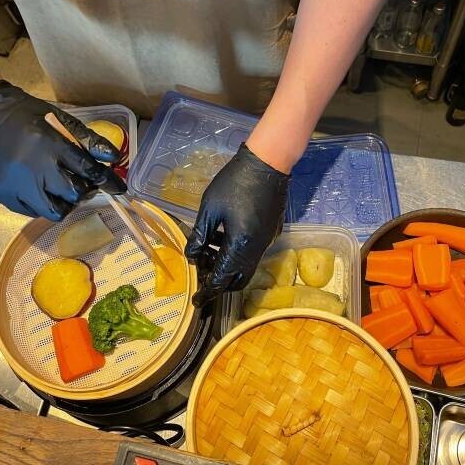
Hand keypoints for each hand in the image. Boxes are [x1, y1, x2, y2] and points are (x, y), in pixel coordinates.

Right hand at [0, 80, 125, 219]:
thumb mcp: (60, 119)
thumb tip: (112, 158)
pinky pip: (32, 212)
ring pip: (53, 211)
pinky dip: (43, 204)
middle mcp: (32, 168)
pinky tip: (42, 189)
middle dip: (83, 190)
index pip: (88, 170)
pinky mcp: (1, 195)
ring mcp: (14, 185)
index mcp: (49, 145)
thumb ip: (87, 139)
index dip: (107, 181)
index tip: (119, 188)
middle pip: (73, 195)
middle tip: (81, 182)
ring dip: (64, 203)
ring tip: (62, 189)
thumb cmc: (27, 115)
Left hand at [185, 144, 289, 306]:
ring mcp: (267, 242)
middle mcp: (257, 249)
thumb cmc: (235, 182)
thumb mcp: (209, 208)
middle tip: (202, 268)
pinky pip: (253, 253)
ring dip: (227, 264)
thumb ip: (199, 236)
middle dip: (219, 280)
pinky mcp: (271, 233)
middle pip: (238, 279)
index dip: (208, 290)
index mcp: (240, 244)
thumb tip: (193, 257)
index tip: (197, 301)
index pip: (222, 278)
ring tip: (208, 245)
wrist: (267, 164)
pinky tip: (224, 233)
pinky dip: (237, 253)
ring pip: (246, 266)